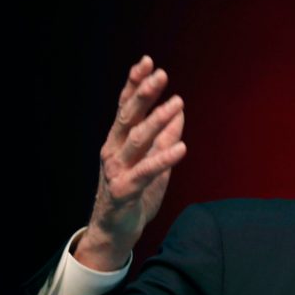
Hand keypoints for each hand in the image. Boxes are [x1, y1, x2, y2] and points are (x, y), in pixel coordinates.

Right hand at [74, 55, 186, 270]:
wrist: (114, 232)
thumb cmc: (133, 194)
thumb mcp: (153, 162)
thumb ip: (163, 138)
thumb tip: (179, 112)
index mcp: (119, 141)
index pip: (126, 107)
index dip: (135, 84)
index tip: (147, 62)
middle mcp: (113, 151)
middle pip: (128, 117)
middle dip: (143, 94)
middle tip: (160, 74)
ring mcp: (116, 171)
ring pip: (136, 140)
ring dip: (157, 120)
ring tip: (177, 103)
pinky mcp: (123, 191)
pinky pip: (145, 172)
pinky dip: (163, 159)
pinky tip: (181, 147)